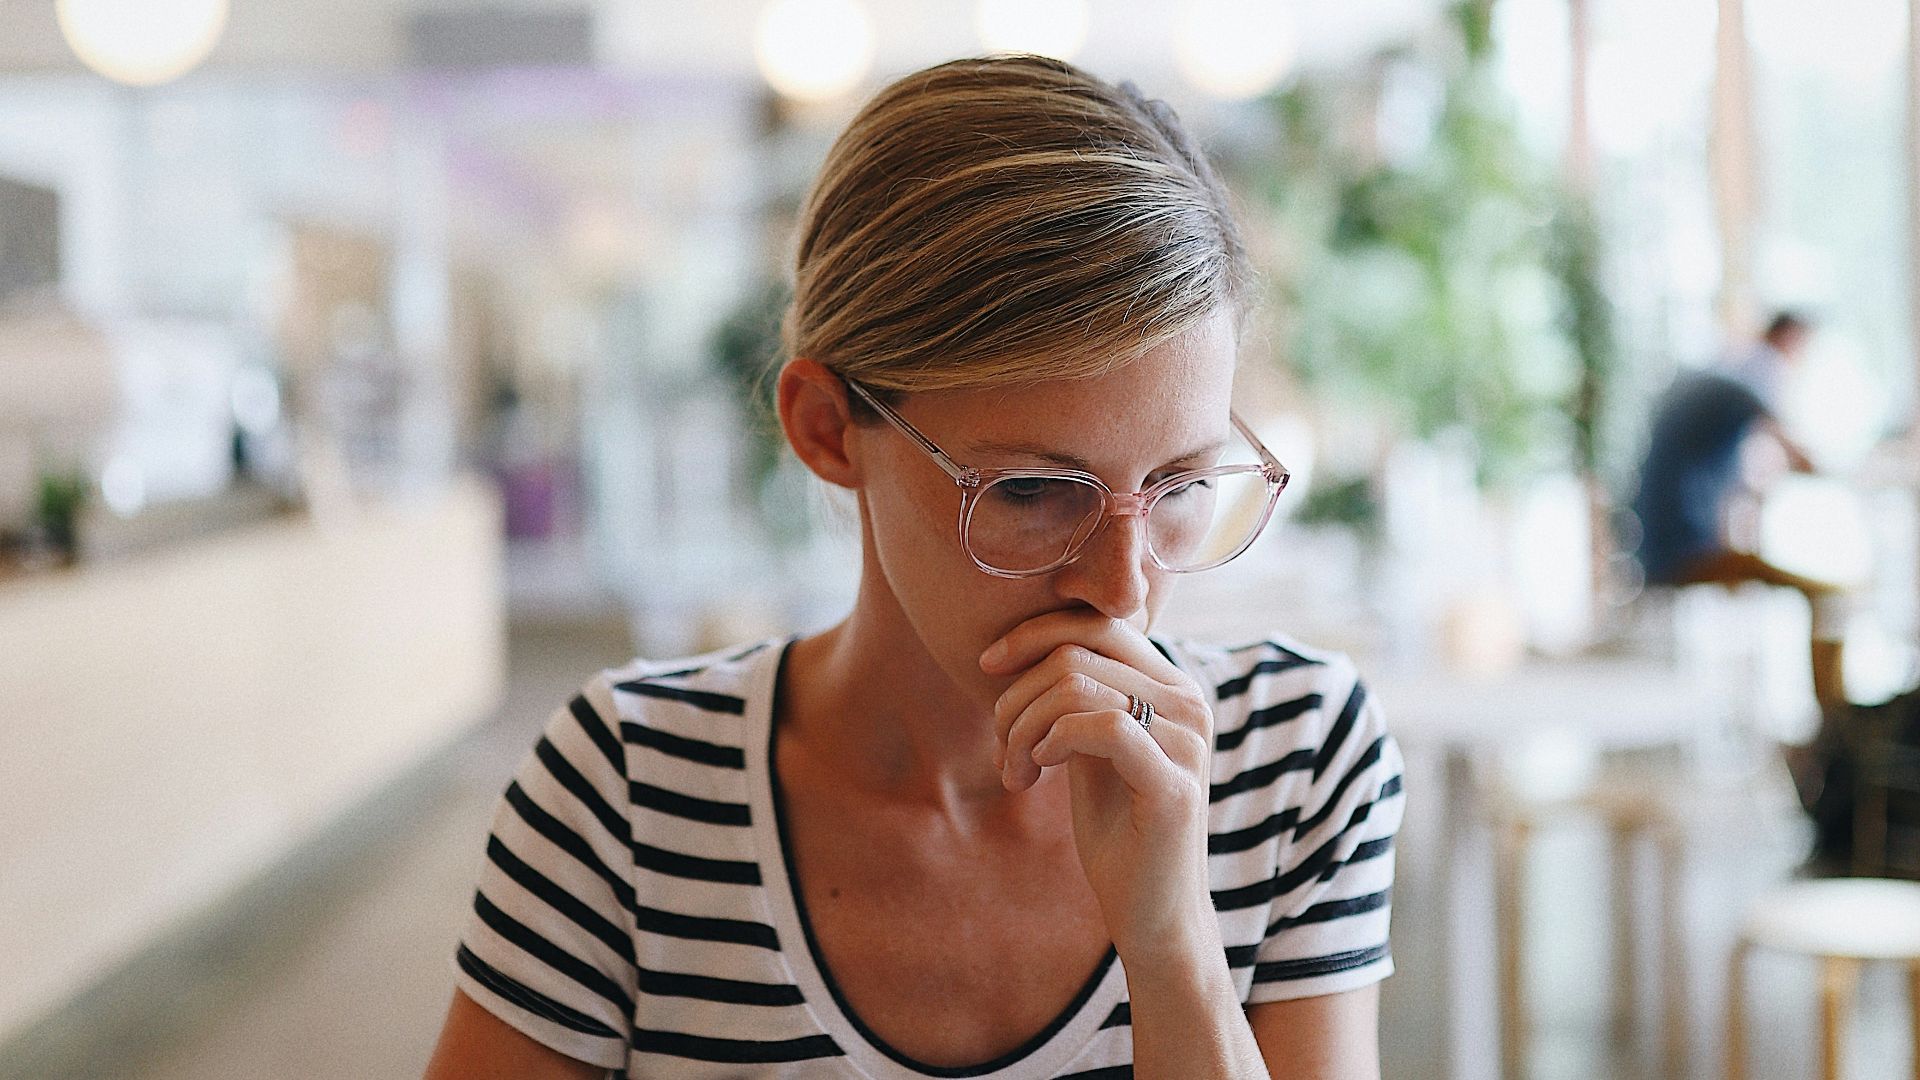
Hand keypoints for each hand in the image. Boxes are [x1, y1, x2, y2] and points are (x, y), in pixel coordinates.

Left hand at [980, 611, 1216, 963]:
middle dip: (1017, 696)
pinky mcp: (1175, 784)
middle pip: (1076, 654)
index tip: (988, 666)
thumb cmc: (1118, 832)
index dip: (1034, 633)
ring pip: (1077, 687)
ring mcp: (1188, 741)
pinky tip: (1037, 771)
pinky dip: (1051, 742)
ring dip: (1023, 727)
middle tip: (1002, 751)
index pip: (1098, 622)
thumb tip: (1030, 646)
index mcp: (1173, 686)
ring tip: (1013, 771)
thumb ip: (1078, 697)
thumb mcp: (1090, 750)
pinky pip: (1100, 726)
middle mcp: (1190, 702)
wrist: (1153, 913)